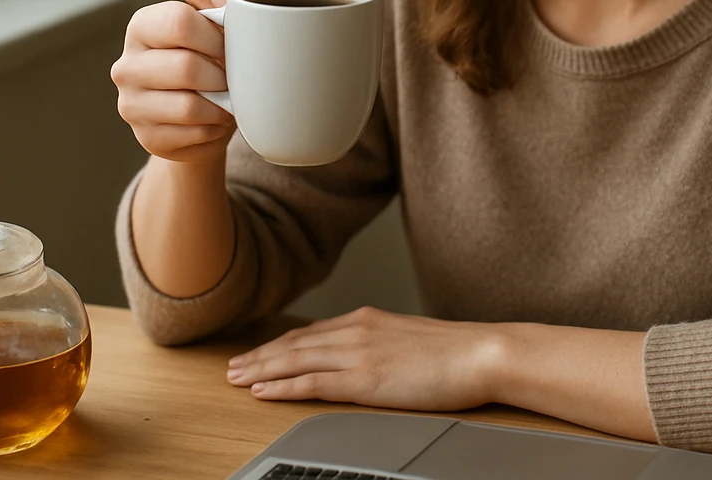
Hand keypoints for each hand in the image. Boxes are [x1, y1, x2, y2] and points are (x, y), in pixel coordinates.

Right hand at [111, 0, 237, 162]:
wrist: (200, 111)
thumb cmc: (207, 57)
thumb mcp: (209, 19)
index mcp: (142, 27)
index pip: (179, 22)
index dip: (215, 36)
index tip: (230, 45)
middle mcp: (127, 66)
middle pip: (185, 67)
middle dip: (221, 74)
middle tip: (234, 77)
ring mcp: (131, 105)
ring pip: (189, 107)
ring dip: (220, 105)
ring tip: (229, 99)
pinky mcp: (147, 137)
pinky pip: (193, 134)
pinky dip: (214, 128)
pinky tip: (216, 120)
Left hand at [226, 306, 504, 412]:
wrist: (480, 353)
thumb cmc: (456, 351)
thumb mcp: (411, 339)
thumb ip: (383, 343)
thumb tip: (371, 357)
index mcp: (367, 319)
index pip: (311, 333)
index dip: (280, 345)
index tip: (258, 353)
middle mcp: (356, 330)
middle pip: (294, 345)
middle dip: (260, 356)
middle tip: (231, 367)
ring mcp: (358, 353)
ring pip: (295, 361)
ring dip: (261, 370)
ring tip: (236, 379)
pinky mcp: (364, 378)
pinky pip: (312, 383)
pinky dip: (282, 386)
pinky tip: (262, 391)